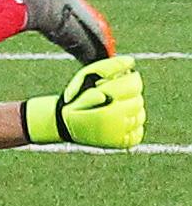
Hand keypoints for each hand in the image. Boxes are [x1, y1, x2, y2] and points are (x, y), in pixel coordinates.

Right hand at [22, 56, 144, 148]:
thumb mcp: (85, 76)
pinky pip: (138, 130)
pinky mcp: (123, 144)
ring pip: (140, 115)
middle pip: (138, 100)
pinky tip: (117, 119)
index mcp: (108, 107)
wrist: (65, 124)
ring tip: (113, 106)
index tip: (122, 77)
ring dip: (130, 108)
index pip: (134, 86)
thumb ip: (109, 67)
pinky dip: (131, 122)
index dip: (131, 78)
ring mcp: (121, 136)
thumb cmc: (75, 97)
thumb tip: (131, 61)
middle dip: (129, 93)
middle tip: (113, 93)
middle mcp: (117, 125)